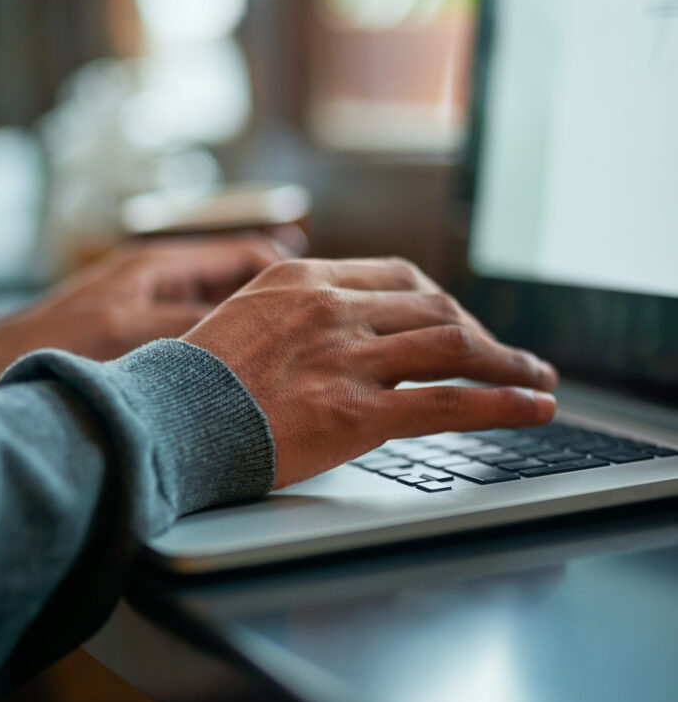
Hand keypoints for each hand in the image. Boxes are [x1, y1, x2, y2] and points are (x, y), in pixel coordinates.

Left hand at [0, 234, 293, 374]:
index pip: (244, 254)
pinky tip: (241, 378)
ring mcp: (152, 313)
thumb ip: (202, 325)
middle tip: (316, 325)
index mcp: (162, 266)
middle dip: (277, 302)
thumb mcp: (141, 332)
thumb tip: (261, 328)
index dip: (287, 269)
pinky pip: (199, 341)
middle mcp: (161, 284)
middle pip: (237, 283)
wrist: (3, 369)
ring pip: (220, 314)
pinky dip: (225, 353)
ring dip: (253, 331)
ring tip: (291, 354)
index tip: (320, 289)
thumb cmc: (64, 346)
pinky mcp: (142, 343)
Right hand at [183, 258, 557, 488]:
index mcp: (303, 280)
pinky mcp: (357, 411)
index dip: (442, 302)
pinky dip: (501, 403)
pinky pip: (448, 401)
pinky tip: (533, 408)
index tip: (461, 322)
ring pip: (452, 345)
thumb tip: (328, 334)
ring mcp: (348, 357)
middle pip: (435, 307)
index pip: (398, 277)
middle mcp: (333, 308)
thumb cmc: (190, 385)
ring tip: (539, 380)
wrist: (161, 423)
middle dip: (483, 332)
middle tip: (512, 355)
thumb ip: (291, 317)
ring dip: (506, 363)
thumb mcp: (237, 322)